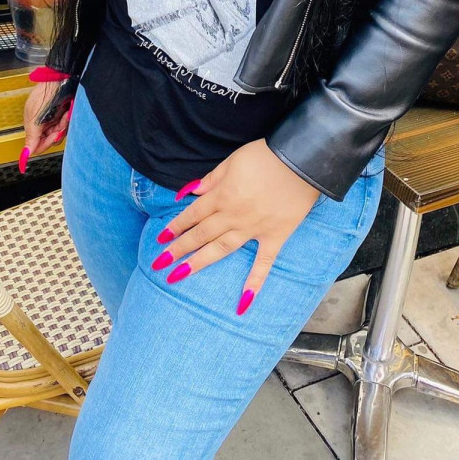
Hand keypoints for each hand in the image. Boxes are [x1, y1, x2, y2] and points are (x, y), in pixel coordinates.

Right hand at [22, 81, 71, 158]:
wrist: (60, 79)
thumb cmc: (45, 94)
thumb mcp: (35, 118)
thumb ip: (31, 137)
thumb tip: (25, 154)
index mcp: (33, 126)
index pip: (38, 146)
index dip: (45, 144)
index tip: (52, 138)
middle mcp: (43, 124)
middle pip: (50, 140)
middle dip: (57, 133)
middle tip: (60, 125)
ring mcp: (53, 119)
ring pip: (60, 133)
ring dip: (63, 125)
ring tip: (64, 115)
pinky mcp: (63, 115)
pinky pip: (66, 125)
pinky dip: (68, 120)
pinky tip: (67, 112)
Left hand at [152, 139, 319, 313]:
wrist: (299, 161)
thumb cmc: (264, 156)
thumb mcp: (232, 161)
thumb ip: (211, 179)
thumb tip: (189, 192)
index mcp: (221, 195)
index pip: (193, 214)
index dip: (176, 226)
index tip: (160, 239)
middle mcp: (233, 216)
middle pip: (201, 234)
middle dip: (178, 248)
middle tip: (159, 263)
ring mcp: (253, 229)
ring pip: (221, 249)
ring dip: (198, 262)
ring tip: (177, 276)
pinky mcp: (274, 237)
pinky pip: (263, 264)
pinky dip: (253, 283)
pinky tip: (242, 303)